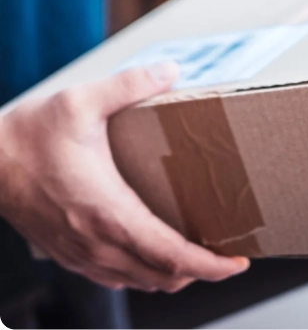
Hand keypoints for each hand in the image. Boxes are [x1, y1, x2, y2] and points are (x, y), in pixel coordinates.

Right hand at [0, 63, 249, 291]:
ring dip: (174, 274)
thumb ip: (130, 84)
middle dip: (202, 272)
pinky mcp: (69, 253)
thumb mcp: (81, 99)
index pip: (170, 254)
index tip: (238, 263)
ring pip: (139, 280)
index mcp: (108, 212)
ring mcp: (80, 254)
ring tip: (203, 255)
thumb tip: (171, 69)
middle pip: (162, 276)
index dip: (209, 265)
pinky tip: (157, 254)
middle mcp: (96, 243)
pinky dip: (146, 272)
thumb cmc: (28, 134)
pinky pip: (116, 276)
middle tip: (231, 254)